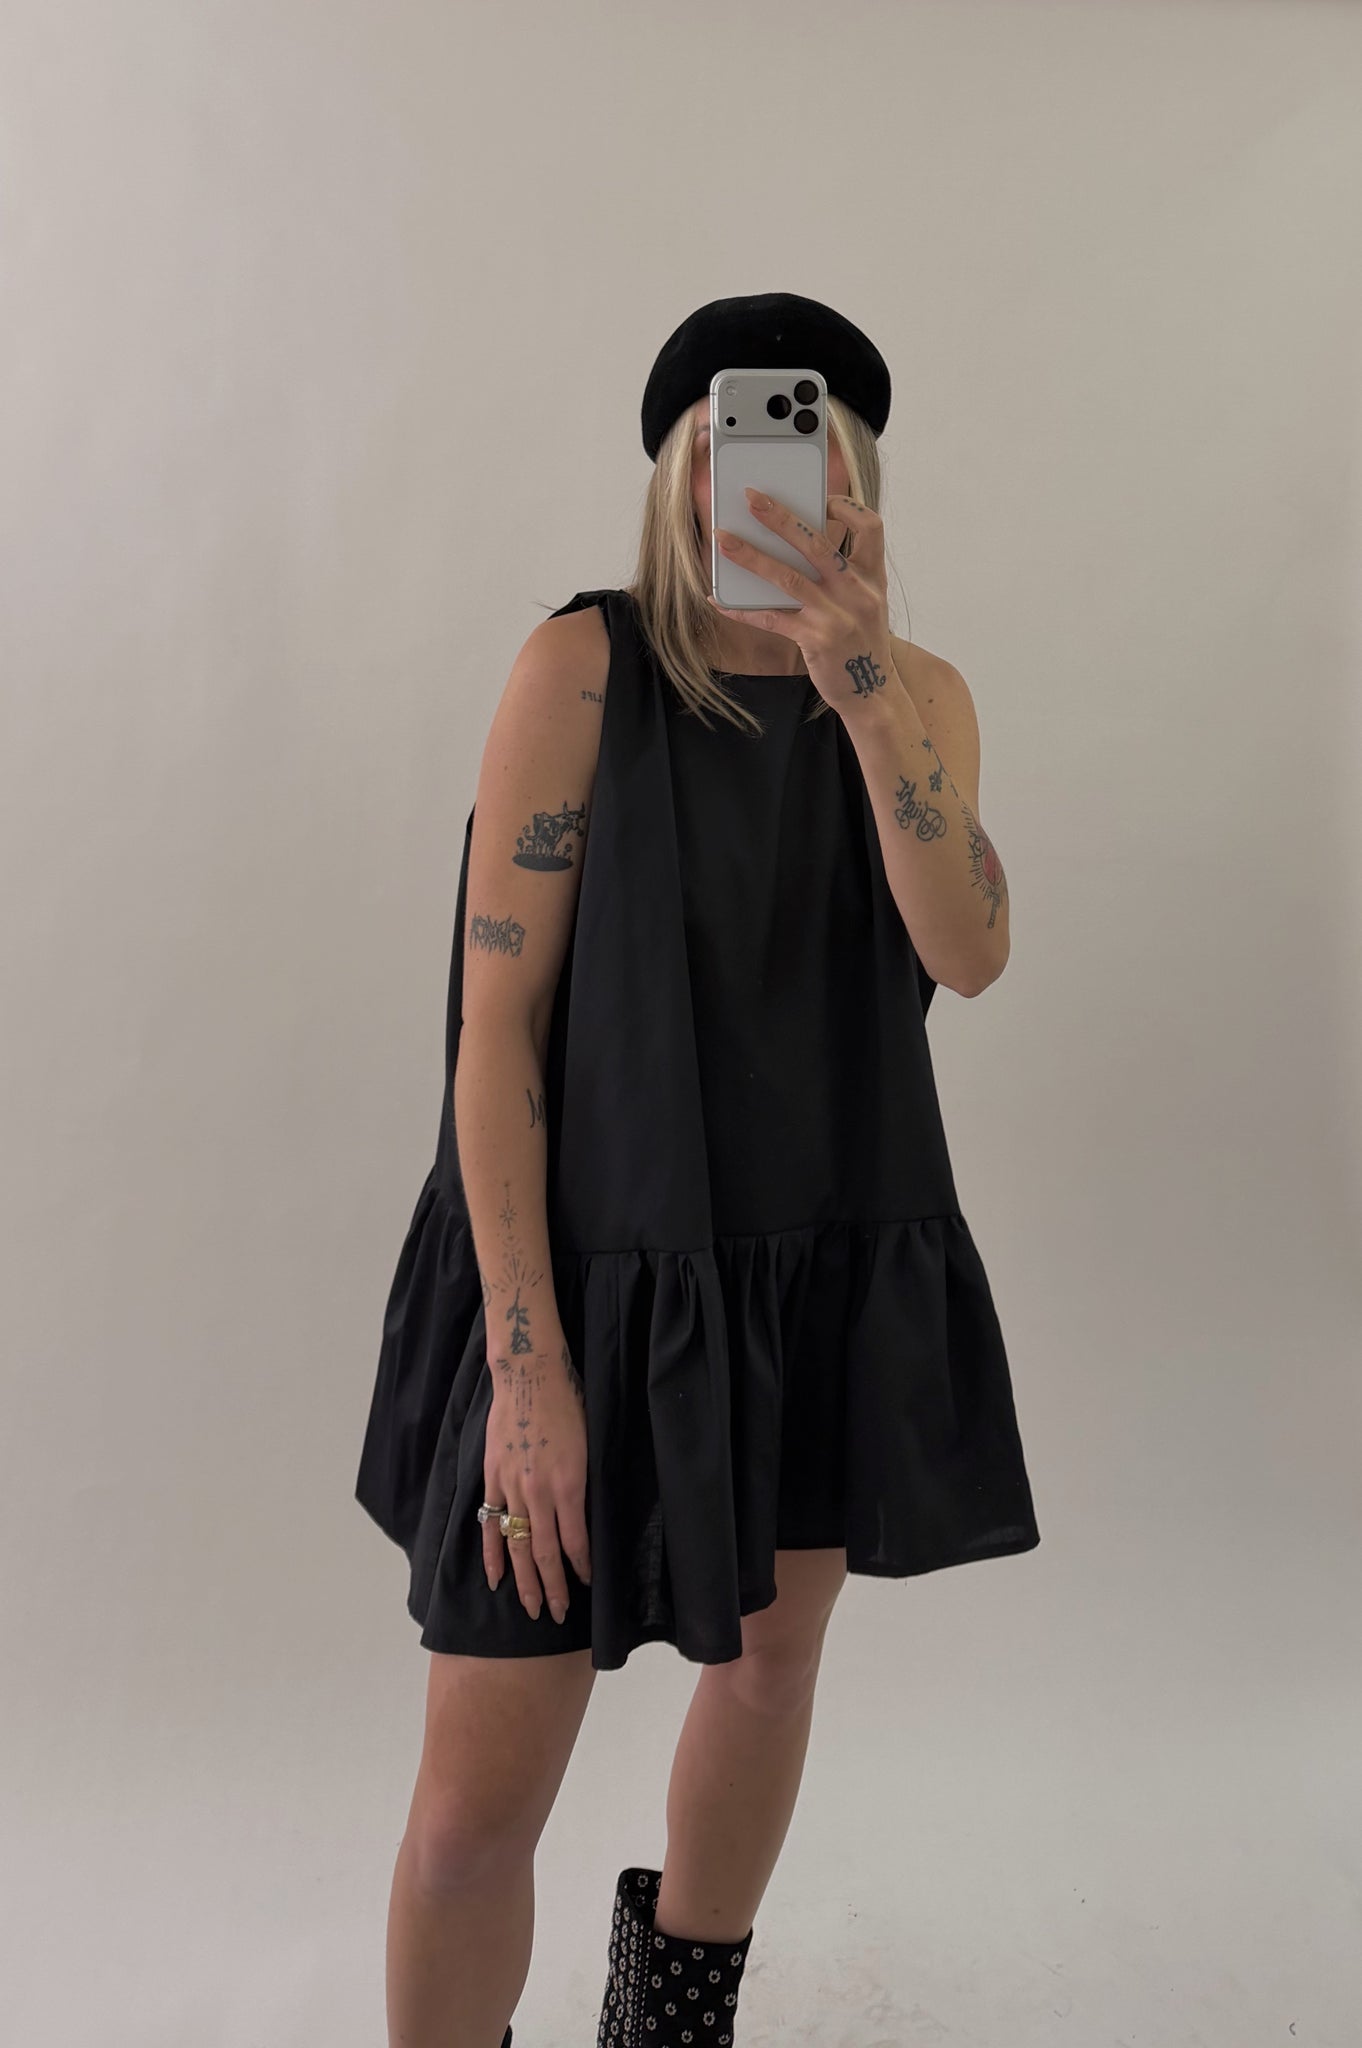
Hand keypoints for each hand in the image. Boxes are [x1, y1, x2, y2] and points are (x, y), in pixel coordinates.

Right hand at [483, 1337, 590, 1623]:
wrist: (530, 1377)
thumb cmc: (568, 1406)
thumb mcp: (589, 1447)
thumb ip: (583, 1487)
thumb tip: (584, 1521)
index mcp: (569, 1484)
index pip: (575, 1540)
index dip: (579, 1568)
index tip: (585, 1586)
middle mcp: (539, 1492)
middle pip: (544, 1552)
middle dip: (552, 1587)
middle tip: (556, 1614)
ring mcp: (512, 1487)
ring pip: (517, 1544)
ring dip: (524, 1580)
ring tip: (530, 1607)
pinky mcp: (493, 1478)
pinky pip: (490, 1523)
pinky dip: (492, 1553)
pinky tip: (496, 1578)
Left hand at [709, 489, 900, 715]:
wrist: (872, 692)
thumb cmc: (862, 643)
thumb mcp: (865, 603)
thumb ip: (843, 575)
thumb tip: (793, 546)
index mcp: (872, 577)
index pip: (870, 526)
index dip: (847, 507)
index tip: (823, 501)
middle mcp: (857, 592)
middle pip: (816, 544)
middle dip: (780, 517)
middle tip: (751, 497)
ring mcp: (836, 616)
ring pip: (786, 576)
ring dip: (750, 556)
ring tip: (722, 540)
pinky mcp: (815, 640)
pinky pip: (771, 618)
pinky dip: (742, 610)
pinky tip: (719, 601)